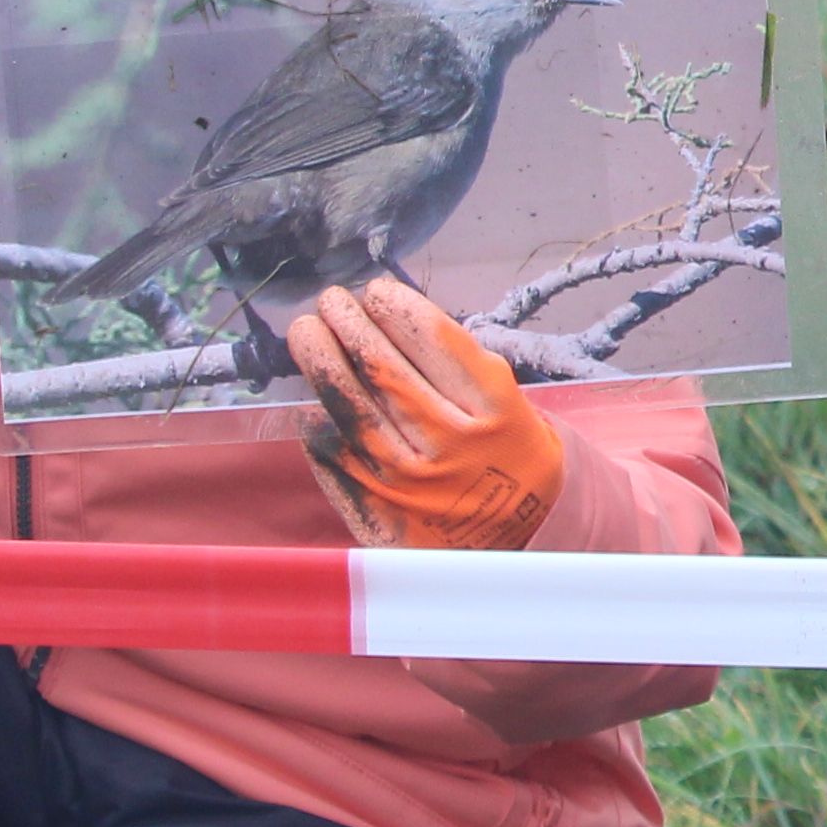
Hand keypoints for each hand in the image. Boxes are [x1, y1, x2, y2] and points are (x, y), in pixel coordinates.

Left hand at [286, 279, 569, 552]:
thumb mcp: (507, 399)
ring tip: (307, 333)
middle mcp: (450, 444)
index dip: (395, 306)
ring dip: (320, 362)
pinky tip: (312, 400)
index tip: (376, 291)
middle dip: (349, 324)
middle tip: (331, 302)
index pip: (431, 339)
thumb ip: (455, 363)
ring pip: (348, 409)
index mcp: (492, 408)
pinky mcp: (378, 512)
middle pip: (382, 368)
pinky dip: (317, 424)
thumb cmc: (506, 451)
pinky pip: (332, 456)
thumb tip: (385, 318)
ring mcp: (409, 482)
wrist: (519, 535)